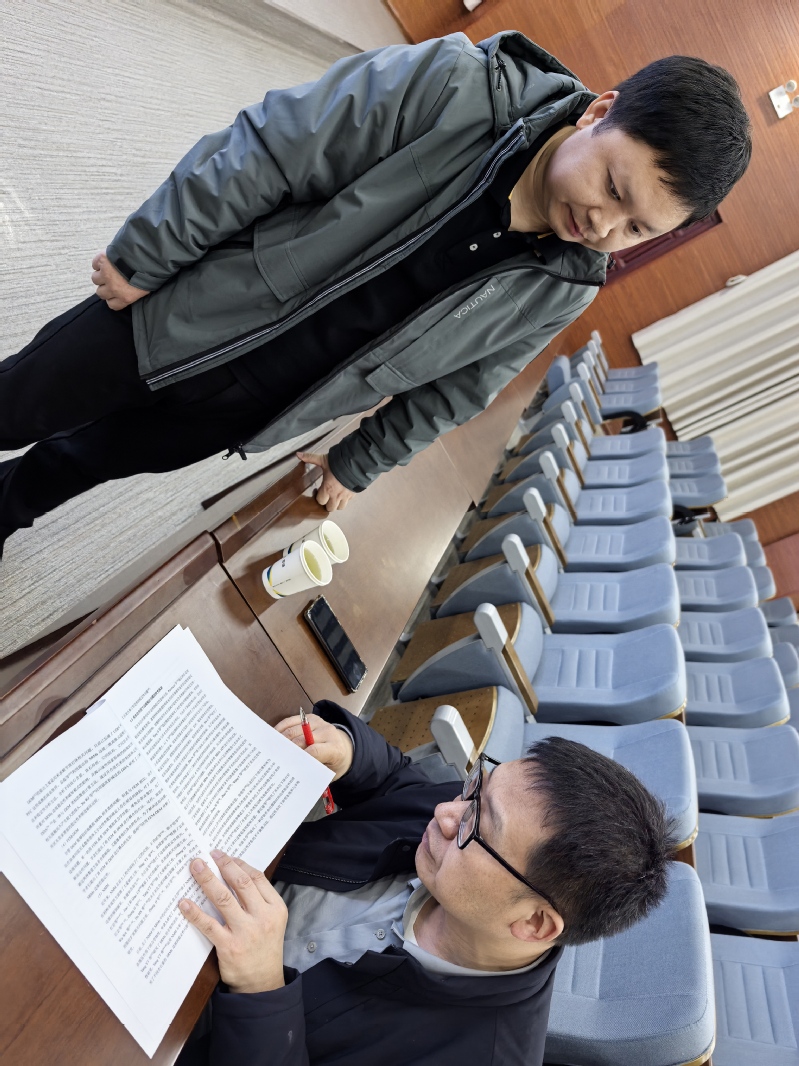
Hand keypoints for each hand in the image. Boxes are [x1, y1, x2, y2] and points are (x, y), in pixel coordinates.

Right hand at [91, 250, 148, 309]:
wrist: (145, 255)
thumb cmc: (150, 272)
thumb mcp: (146, 288)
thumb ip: (134, 293)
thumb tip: (129, 291)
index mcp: (125, 297)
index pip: (111, 305)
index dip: (112, 298)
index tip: (114, 293)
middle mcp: (113, 288)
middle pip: (100, 293)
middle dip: (105, 287)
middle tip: (111, 280)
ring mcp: (105, 274)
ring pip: (95, 279)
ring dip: (100, 275)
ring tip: (108, 270)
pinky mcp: (101, 260)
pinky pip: (95, 264)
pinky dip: (98, 263)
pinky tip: (106, 261)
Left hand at [179, 851, 286, 993]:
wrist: (262, 984)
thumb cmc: (264, 948)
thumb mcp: (271, 920)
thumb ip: (258, 900)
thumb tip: (232, 874)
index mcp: (275, 908)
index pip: (257, 878)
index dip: (239, 864)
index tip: (224, 856)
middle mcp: (262, 917)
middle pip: (241, 883)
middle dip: (224, 865)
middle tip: (208, 855)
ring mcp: (246, 932)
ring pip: (224, 899)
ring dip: (208, 880)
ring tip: (196, 867)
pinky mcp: (229, 946)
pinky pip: (209, 925)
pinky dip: (195, 912)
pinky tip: (184, 903)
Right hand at [276, 713, 353, 780]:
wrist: (343, 747)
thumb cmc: (332, 763)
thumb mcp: (327, 771)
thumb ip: (313, 769)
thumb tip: (293, 770)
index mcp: (335, 748)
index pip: (314, 750)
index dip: (300, 756)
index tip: (287, 763)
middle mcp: (328, 732)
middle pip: (301, 739)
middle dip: (287, 748)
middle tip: (273, 757)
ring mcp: (319, 723)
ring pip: (294, 729)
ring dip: (281, 738)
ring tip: (271, 747)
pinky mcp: (310, 717)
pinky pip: (292, 720)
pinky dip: (282, 728)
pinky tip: (275, 736)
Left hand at [297, 452, 353, 510]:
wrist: (357, 463)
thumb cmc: (338, 463)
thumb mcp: (323, 459)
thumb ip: (310, 458)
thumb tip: (298, 454)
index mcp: (327, 488)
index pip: (320, 501)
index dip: (318, 497)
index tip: (318, 490)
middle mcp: (336, 495)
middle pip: (330, 508)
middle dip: (327, 504)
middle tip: (327, 496)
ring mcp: (346, 496)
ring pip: (340, 507)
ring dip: (337, 503)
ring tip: (336, 496)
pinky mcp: (354, 494)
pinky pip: (349, 501)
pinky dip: (346, 498)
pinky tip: (344, 491)